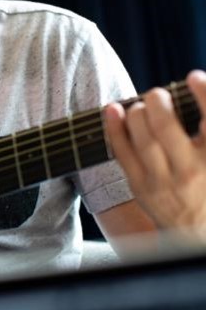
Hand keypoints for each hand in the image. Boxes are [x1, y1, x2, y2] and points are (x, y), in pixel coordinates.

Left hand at [105, 70, 205, 237]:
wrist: (196, 233)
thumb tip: (196, 85)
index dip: (205, 96)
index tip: (193, 76)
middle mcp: (191, 172)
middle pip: (168, 130)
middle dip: (158, 104)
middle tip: (156, 93)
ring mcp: (164, 182)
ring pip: (143, 140)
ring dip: (138, 114)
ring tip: (142, 104)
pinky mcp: (141, 187)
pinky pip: (123, 153)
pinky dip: (115, 128)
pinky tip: (112, 110)